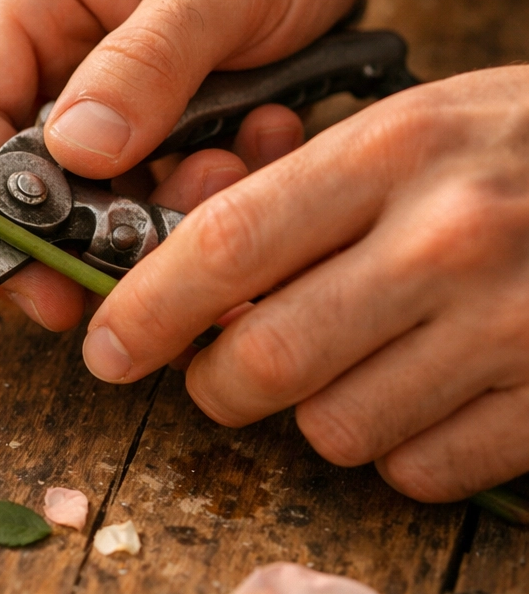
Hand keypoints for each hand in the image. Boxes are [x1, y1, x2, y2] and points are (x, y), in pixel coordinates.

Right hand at [0, 0, 371, 329]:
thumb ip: (145, 64)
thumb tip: (75, 154)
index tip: (49, 282)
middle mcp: (43, 48)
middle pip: (22, 174)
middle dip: (97, 219)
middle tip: (169, 238)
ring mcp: (91, 85)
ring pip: (92, 190)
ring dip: (162, 206)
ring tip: (237, 163)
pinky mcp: (142, 114)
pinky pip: (148, 180)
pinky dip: (197, 188)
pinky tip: (259, 143)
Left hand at [84, 68, 528, 500]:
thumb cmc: (522, 146)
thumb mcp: (414, 126)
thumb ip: (304, 188)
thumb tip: (189, 255)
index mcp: (393, 153)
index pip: (226, 242)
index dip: (146, 306)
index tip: (106, 347)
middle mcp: (444, 239)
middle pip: (265, 357)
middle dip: (215, 384)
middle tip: (215, 373)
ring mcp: (508, 325)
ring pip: (336, 429)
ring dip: (312, 415)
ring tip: (343, 366)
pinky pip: (420, 468)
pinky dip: (396, 450)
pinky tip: (419, 394)